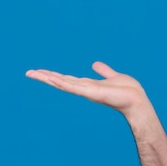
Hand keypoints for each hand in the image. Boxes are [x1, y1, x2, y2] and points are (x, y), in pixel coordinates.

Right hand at [25, 61, 147, 116]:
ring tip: (33, 73)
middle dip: (45, 77)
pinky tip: (51, 78)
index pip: (68, 79)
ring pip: (64, 83)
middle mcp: (85, 89)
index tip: (41, 71)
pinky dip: (62, 83)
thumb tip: (95, 64)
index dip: (54, 75)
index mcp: (89, 85)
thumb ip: (104, 71)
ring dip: (48, 78)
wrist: (137, 101)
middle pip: (61, 81)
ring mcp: (87, 92)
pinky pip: (74, 87)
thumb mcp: (114, 76)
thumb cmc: (129, 91)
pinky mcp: (92, 93)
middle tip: (29, 72)